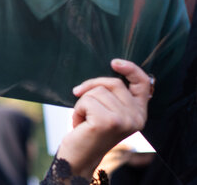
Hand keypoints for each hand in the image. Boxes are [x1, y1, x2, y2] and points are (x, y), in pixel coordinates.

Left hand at [55, 59, 150, 178]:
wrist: (79, 158)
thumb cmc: (89, 131)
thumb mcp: (106, 110)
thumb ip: (113, 95)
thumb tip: (108, 68)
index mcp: (139, 113)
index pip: (144, 84)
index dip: (131, 69)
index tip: (114, 62)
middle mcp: (137, 117)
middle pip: (113, 83)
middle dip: (91, 88)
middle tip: (82, 103)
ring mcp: (124, 120)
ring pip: (97, 91)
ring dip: (83, 103)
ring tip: (84, 120)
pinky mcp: (108, 122)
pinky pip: (86, 101)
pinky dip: (77, 110)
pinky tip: (80, 124)